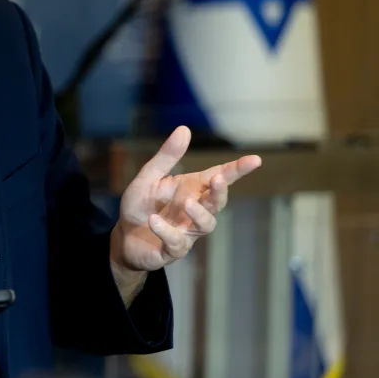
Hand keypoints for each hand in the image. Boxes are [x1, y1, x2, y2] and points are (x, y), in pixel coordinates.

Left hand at [112, 125, 261, 273]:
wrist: (123, 236)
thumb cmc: (141, 205)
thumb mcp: (149, 177)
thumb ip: (167, 156)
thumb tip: (184, 128)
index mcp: (192, 189)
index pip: (219, 177)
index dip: (237, 170)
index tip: (255, 160)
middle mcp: (194, 209)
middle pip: (217, 202)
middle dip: (220, 191)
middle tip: (218, 179)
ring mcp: (187, 230)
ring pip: (206, 225)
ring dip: (199, 213)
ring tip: (188, 202)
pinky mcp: (172, 249)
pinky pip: (176, 242)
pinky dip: (166, 231)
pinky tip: (154, 220)